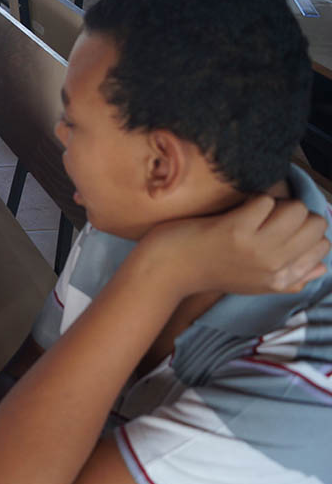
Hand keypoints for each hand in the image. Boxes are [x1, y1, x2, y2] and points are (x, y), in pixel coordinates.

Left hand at [139, 195, 329, 298]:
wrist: (167, 271)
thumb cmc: (210, 271)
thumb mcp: (255, 285)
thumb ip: (291, 278)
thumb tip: (321, 268)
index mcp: (282, 280)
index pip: (323, 245)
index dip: (305, 228)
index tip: (282, 227)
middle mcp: (275, 266)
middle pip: (315, 223)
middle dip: (295, 213)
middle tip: (268, 217)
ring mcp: (257, 249)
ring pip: (296, 208)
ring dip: (275, 203)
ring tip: (253, 213)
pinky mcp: (235, 230)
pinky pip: (265, 201)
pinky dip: (253, 199)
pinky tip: (237, 210)